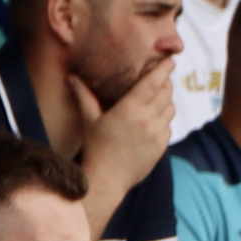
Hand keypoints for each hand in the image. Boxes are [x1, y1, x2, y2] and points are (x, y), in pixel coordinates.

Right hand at [71, 58, 174, 200]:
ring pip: (170, 109)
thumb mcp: (89, 120)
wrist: (106, 180)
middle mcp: (146, 119)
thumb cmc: (95, 148)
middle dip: (166, 84)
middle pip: (167, 92)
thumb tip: (70, 78)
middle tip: (160, 81)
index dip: (164, 69)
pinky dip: (163, 122)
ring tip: (156, 103)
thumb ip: (83, 97)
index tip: (170, 61)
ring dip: (166, 103)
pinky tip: (151, 125)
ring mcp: (156, 133)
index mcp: (129, 109)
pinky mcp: (161, 146)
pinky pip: (168, 127)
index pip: (154, 82)